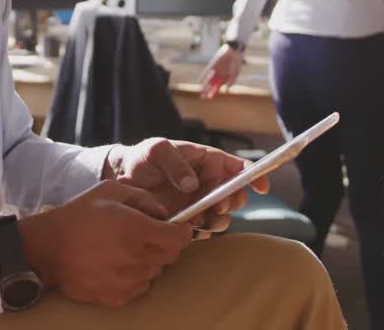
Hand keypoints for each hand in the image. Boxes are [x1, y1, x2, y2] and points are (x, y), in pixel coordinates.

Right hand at [17, 180, 191, 307]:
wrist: (46, 248)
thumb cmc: (78, 216)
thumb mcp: (109, 190)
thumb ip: (143, 197)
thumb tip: (163, 213)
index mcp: (135, 229)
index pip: (179, 238)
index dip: (182, 231)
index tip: (177, 227)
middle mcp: (134, 257)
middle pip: (171, 256)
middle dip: (165, 244)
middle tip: (147, 235)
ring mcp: (126, 280)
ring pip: (156, 272)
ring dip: (149, 260)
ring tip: (126, 249)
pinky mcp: (117, 296)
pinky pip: (141, 287)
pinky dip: (136, 277)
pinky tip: (117, 264)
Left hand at [104, 138, 268, 238]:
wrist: (122, 180)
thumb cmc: (141, 159)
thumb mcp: (155, 151)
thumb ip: (174, 163)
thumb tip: (192, 184)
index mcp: (208, 161)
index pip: (239, 167)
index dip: (254, 175)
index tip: (261, 187)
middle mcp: (209, 184)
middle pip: (235, 196)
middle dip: (232, 202)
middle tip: (217, 205)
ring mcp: (200, 204)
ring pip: (222, 218)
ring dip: (217, 220)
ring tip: (199, 218)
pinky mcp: (189, 221)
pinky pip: (204, 231)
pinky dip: (201, 233)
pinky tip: (188, 229)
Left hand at [199, 45, 242, 99]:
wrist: (234, 52)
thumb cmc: (236, 63)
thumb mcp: (235, 74)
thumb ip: (231, 81)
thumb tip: (227, 89)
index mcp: (224, 78)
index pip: (216, 87)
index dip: (212, 92)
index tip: (209, 98)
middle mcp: (218, 75)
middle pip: (211, 85)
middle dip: (207, 91)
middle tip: (203, 97)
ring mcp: (215, 71)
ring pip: (208, 80)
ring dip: (205, 86)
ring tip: (201, 92)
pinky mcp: (212, 65)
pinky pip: (206, 72)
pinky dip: (203, 77)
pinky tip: (199, 82)